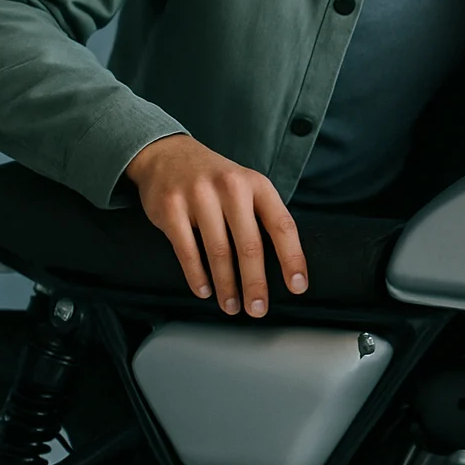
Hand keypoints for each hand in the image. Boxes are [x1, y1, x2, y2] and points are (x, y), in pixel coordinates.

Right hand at [125, 134, 307, 315]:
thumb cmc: (214, 180)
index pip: (282, 225)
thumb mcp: (245, 185)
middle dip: (255, 283)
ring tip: (231, 306)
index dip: (292, 258)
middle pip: (249, 245)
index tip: (297, 286)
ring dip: (227, 286)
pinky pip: (187, 251)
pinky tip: (205, 291)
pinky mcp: (171, 208)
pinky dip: (197, 276)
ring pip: (218, 252)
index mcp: (256, 184)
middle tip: (258, 310)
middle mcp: (230, 187)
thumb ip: (261, 215)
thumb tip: (281, 264)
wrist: (167, 154)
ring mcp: (199, 196)